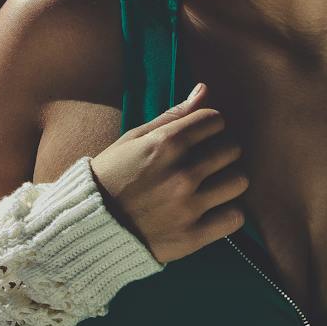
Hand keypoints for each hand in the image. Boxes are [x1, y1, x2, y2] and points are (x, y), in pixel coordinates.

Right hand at [90, 81, 248, 264]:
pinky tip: (213, 210)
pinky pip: (234, 218)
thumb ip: (173, 115)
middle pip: (232, 149)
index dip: (210, 125)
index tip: (201, 136)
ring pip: (239, 181)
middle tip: (208, 161)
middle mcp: (181, 173)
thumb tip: (204, 89)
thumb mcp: (134, 139)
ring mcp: (188, 207)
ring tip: (213, 185)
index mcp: (166, 144)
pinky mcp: (191, 236)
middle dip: (222, 151)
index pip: (215, 120)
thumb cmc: (111, 176)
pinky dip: (228, 213)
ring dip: (228, 180)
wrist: (87, 227)